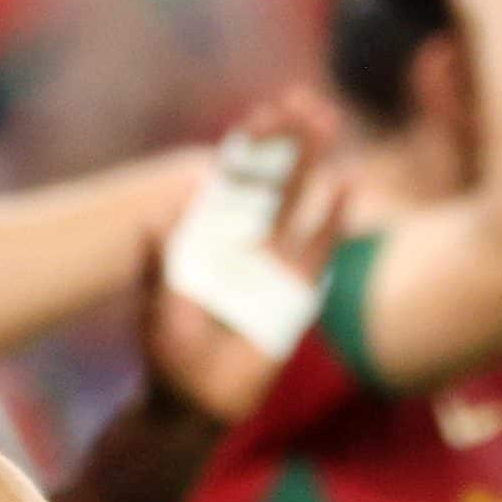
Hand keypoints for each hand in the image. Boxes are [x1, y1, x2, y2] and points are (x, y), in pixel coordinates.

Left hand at [138, 90, 351, 423]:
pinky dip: (333, 217)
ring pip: (296, 200)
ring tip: (329, 121)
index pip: (231, 178)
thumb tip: (152, 221)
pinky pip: (319, 248)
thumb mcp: (158, 305)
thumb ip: (160, 264)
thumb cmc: (167, 353)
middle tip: (306, 100)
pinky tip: (349, 182)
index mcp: (207, 234)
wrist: (193, 402)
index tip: (265, 109)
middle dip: (286, 140)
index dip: (249, 144)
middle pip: (269, 178)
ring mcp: (272, 262)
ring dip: (311, 162)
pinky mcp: (296, 292)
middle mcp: (242, 239)